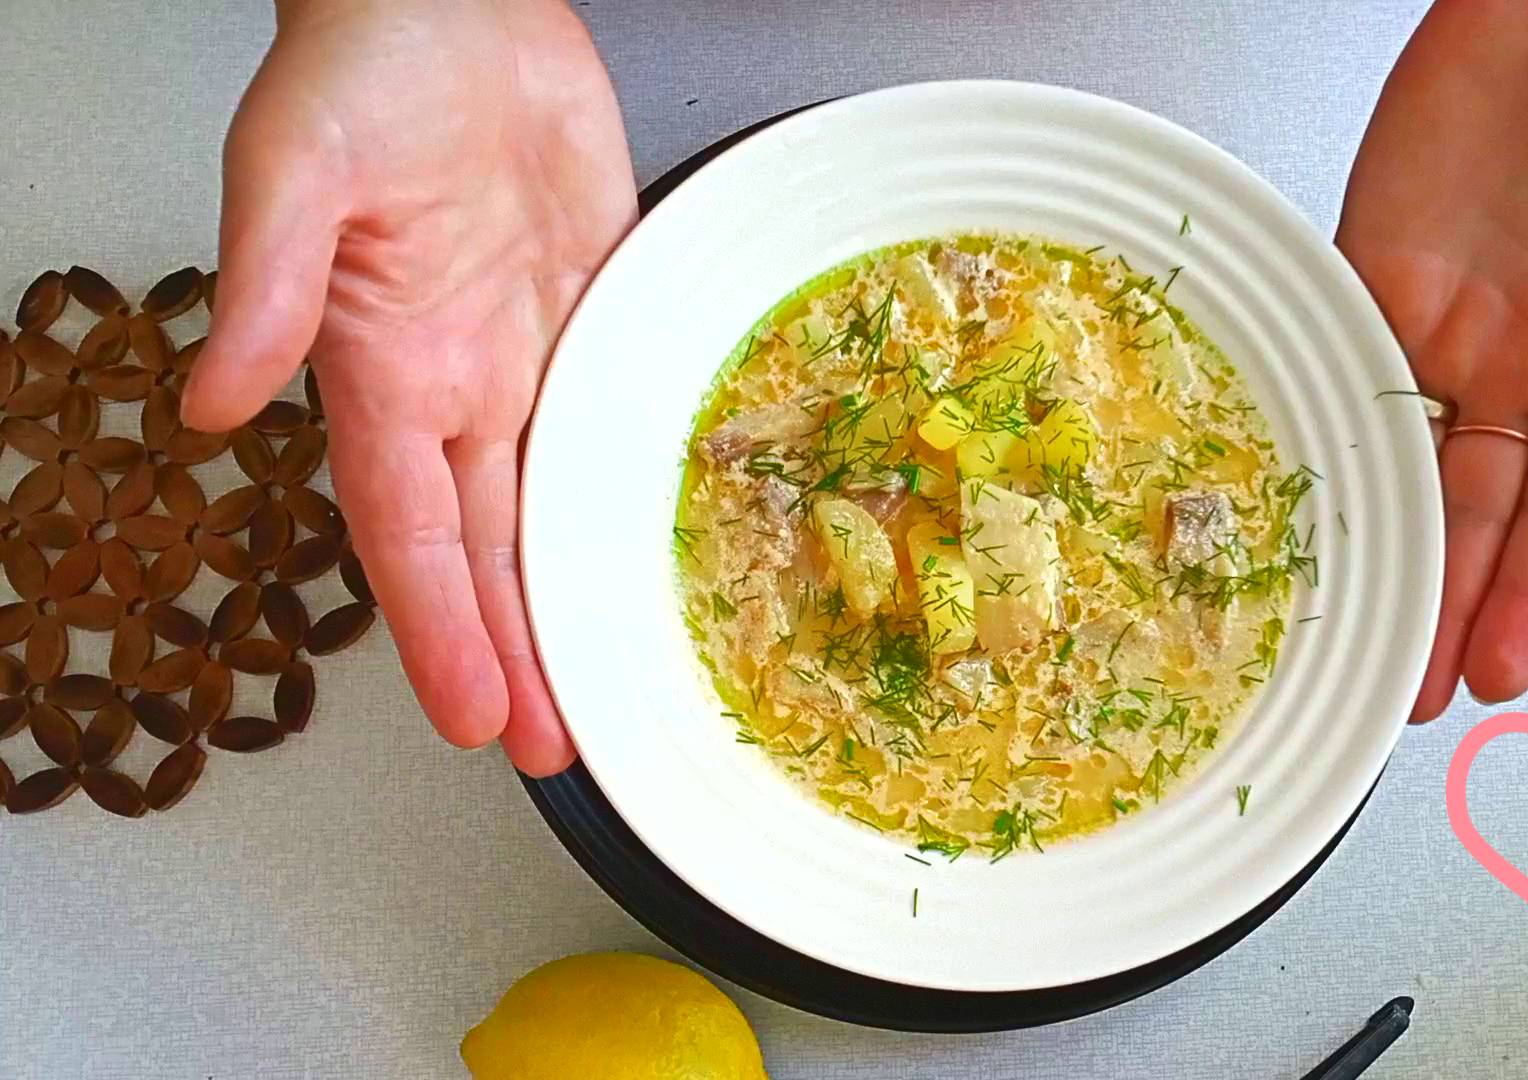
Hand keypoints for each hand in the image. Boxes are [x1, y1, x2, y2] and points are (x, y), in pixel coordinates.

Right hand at [181, 0, 636, 773]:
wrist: (457, 4)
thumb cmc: (362, 67)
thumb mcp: (299, 167)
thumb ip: (268, 282)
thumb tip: (213, 401)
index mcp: (388, 369)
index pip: (411, 534)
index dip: (441, 630)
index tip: (474, 717)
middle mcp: (462, 382)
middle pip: (489, 551)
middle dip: (516, 653)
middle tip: (553, 751)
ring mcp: (532, 354)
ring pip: (556, 507)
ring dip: (575, 600)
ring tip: (605, 689)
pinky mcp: (596, 313)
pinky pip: (619, 421)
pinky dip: (633, 493)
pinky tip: (656, 549)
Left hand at [1336, 0, 1527, 721]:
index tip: (1506, 672)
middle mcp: (1519, 361)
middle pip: (1473, 512)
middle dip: (1443, 604)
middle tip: (1407, 695)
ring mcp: (1441, 318)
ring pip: (1398, 459)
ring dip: (1377, 546)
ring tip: (1346, 634)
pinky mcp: (1369, 264)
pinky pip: (1336, 366)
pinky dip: (1317, 433)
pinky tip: (1296, 505)